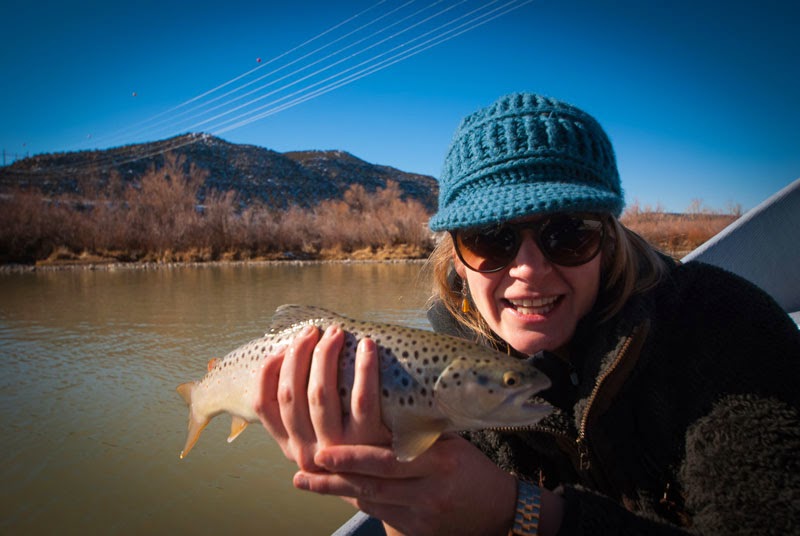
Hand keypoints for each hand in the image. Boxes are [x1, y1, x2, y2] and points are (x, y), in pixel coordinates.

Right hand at [255, 324, 390, 470]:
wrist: (400, 485)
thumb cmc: (356, 449)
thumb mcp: (321, 438)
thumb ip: (305, 412)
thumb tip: (291, 359)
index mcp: (290, 445)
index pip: (263, 405)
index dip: (267, 372)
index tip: (281, 348)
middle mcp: (307, 451)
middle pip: (291, 393)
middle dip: (298, 354)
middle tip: (312, 331)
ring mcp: (337, 449)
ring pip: (320, 392)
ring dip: (325, 355)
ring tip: (336, 333)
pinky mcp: (369, 442)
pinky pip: (362, 398)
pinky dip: (364, 367)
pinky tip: (367, 346)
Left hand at [293, 435, 517, 535]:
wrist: (498, 512)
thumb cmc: (474, 469)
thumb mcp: (452, 444)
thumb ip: (418, 432)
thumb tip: (380, 403)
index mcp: (440, 463)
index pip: (390, 460)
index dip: (354, 457)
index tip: (325, 449)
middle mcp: (428, 491)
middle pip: (374, 483)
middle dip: (336, 475)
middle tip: (308, 463)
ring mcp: (421, 514)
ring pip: (371, 501)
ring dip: (335, 490)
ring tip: (304, 480)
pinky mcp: (416, 530)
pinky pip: (379, 513)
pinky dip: (354, 499)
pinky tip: (333, 490)